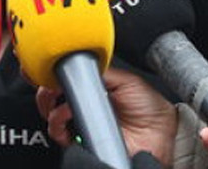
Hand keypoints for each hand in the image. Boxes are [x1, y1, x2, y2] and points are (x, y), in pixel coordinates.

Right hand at [35, 67, 177, 163]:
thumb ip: (101, 71)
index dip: (52, 74)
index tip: (45, 69)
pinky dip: (58, 125)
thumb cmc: (150, 107)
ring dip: (52, 106)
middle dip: (46, 90)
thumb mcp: (125, 80)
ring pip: (52, 115)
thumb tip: (78, 63)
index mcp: (94, 88)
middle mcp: (85, 106)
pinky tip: (68, 116)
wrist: (161, 133)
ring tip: (65, 103)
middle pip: (52, 97)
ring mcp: (82, 125)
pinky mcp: (82, 143)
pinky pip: (60, 135)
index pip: (66, 79)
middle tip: (50, 86)